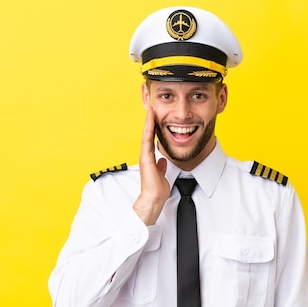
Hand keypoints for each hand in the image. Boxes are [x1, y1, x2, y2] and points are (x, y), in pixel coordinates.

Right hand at [133, 106, 169, 224]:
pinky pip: (147, 141)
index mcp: (149, 159)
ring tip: (150, 110)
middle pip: (147, 135)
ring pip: (146, 135)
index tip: (155, 117)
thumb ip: (161, 166)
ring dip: (148, 122)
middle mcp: (145, 156)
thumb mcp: (162, 175)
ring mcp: (145, 157)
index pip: (151, 140)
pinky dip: (149, 130)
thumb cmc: (157, 189)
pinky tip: (151, 121)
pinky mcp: (146, 159)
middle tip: (151, 108)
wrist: (154, 198)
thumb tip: (163, 161)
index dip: (153, 128)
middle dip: (149, 121)